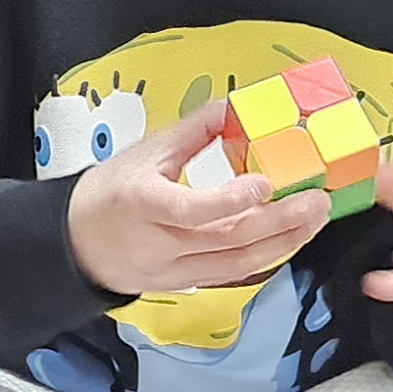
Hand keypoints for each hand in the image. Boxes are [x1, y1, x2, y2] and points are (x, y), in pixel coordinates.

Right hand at [67, 101, 332, 296]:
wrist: (76, 245)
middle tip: (316, 201)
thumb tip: (234, 105)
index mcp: (140, 204)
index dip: (229, 200)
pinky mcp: (184, 286)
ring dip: (282, 243)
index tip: (265, 184)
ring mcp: (172, 272)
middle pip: (225, 240)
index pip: (189, 211)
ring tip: (314, 219)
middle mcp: (158, 245)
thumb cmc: (108, 193)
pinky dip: (265, 257)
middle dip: (278, 222)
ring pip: (236, 265)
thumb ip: (193, 130)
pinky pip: (231, 276)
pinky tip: (290, 240)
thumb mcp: (144, 152)